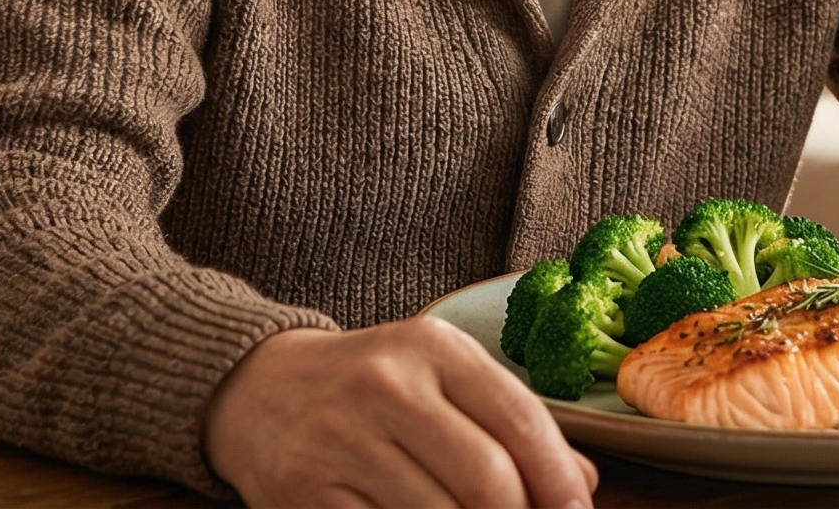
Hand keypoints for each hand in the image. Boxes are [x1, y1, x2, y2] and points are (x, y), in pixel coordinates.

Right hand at [204, 319, 598, 507]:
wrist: (257, 387)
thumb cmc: (370, 385)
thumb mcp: (441, 377)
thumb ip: (510, 422)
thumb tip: (582, 484)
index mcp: (432, 347)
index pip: (519, 418)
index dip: (559, 479)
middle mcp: (385, 385)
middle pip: (486, 478)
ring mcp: (340, 440)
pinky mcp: (303, 490)